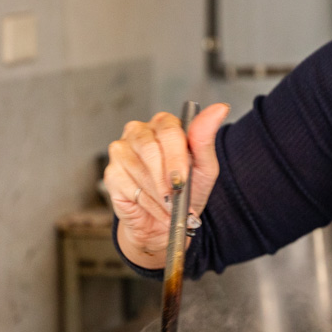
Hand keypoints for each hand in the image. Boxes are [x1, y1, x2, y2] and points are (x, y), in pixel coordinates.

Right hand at [104, 104, 230, 267]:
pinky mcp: (112, 172)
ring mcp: (122, 150)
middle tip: (176, 197)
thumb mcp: (204, 168)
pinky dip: (146, 202)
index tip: (182, 180)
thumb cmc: (186, 191)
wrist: (166, 222)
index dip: (175, 157)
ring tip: (170, 206)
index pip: (168, 130)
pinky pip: (126, 184)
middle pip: (149, 147)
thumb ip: (206, 139)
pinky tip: (155, 207)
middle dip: (165, 178)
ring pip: (138, 168)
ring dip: (158, 194)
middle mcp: (140, 132)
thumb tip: (219, 109)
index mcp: (164, 125)